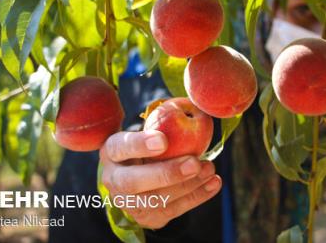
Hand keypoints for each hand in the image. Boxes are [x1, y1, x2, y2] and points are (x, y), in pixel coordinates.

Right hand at [100, 130, 221, 228]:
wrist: (138, 180)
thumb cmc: (146, 147)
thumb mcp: (146, 131)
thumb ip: (162, 122)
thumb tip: (193, 108)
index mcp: (111, 152)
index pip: (120, 147)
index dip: (140, 145)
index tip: (163, 140)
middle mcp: (113, 181)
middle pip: (133, 182)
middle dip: (166, 174)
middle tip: (194, 163)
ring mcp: (129, 204)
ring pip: (156, 200)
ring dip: (188, 185)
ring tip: (209, 168)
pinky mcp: (148, 218)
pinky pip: (174, 211)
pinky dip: (197, 197)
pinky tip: (213, 183)